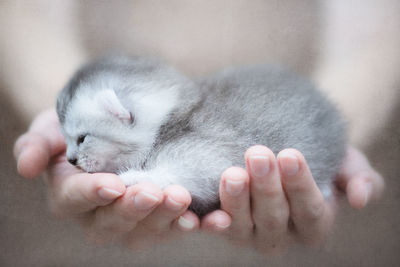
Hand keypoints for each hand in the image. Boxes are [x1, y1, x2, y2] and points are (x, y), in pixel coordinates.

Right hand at [14, 109, 199, 248]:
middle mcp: (100, 215)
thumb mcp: (52, 127)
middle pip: (114, 221)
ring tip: (183, 198)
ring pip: (147, 229)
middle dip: (134, 208)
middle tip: (154, 191)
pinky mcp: (163, 217)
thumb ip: (38, 143)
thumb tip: (24, 166)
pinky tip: (215, 217)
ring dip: (166, 217)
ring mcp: (134, 220)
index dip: (91, 194)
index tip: (111, 184)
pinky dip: (198, 223)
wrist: (113, 127)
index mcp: (70, 195)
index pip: (74, 200)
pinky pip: (178, 226)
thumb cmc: (79, 126)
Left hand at [201, 145, 383, 254]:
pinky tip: (203, 212)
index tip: (291, 154)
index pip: (311, 211)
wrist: (286, 153)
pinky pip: (216, 227)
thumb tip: (358, 198)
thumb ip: (359, 179)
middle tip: (258, 154)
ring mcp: (250, 234)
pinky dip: (210, 222)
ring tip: (232, 173)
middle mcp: (282, 236)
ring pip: (243, 226)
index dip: (300, 185)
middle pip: (274, 218)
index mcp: (313, 225)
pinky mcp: (225, 226)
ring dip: (236, 201)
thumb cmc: (321, 160)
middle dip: (266, 187)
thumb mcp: (347, 165)